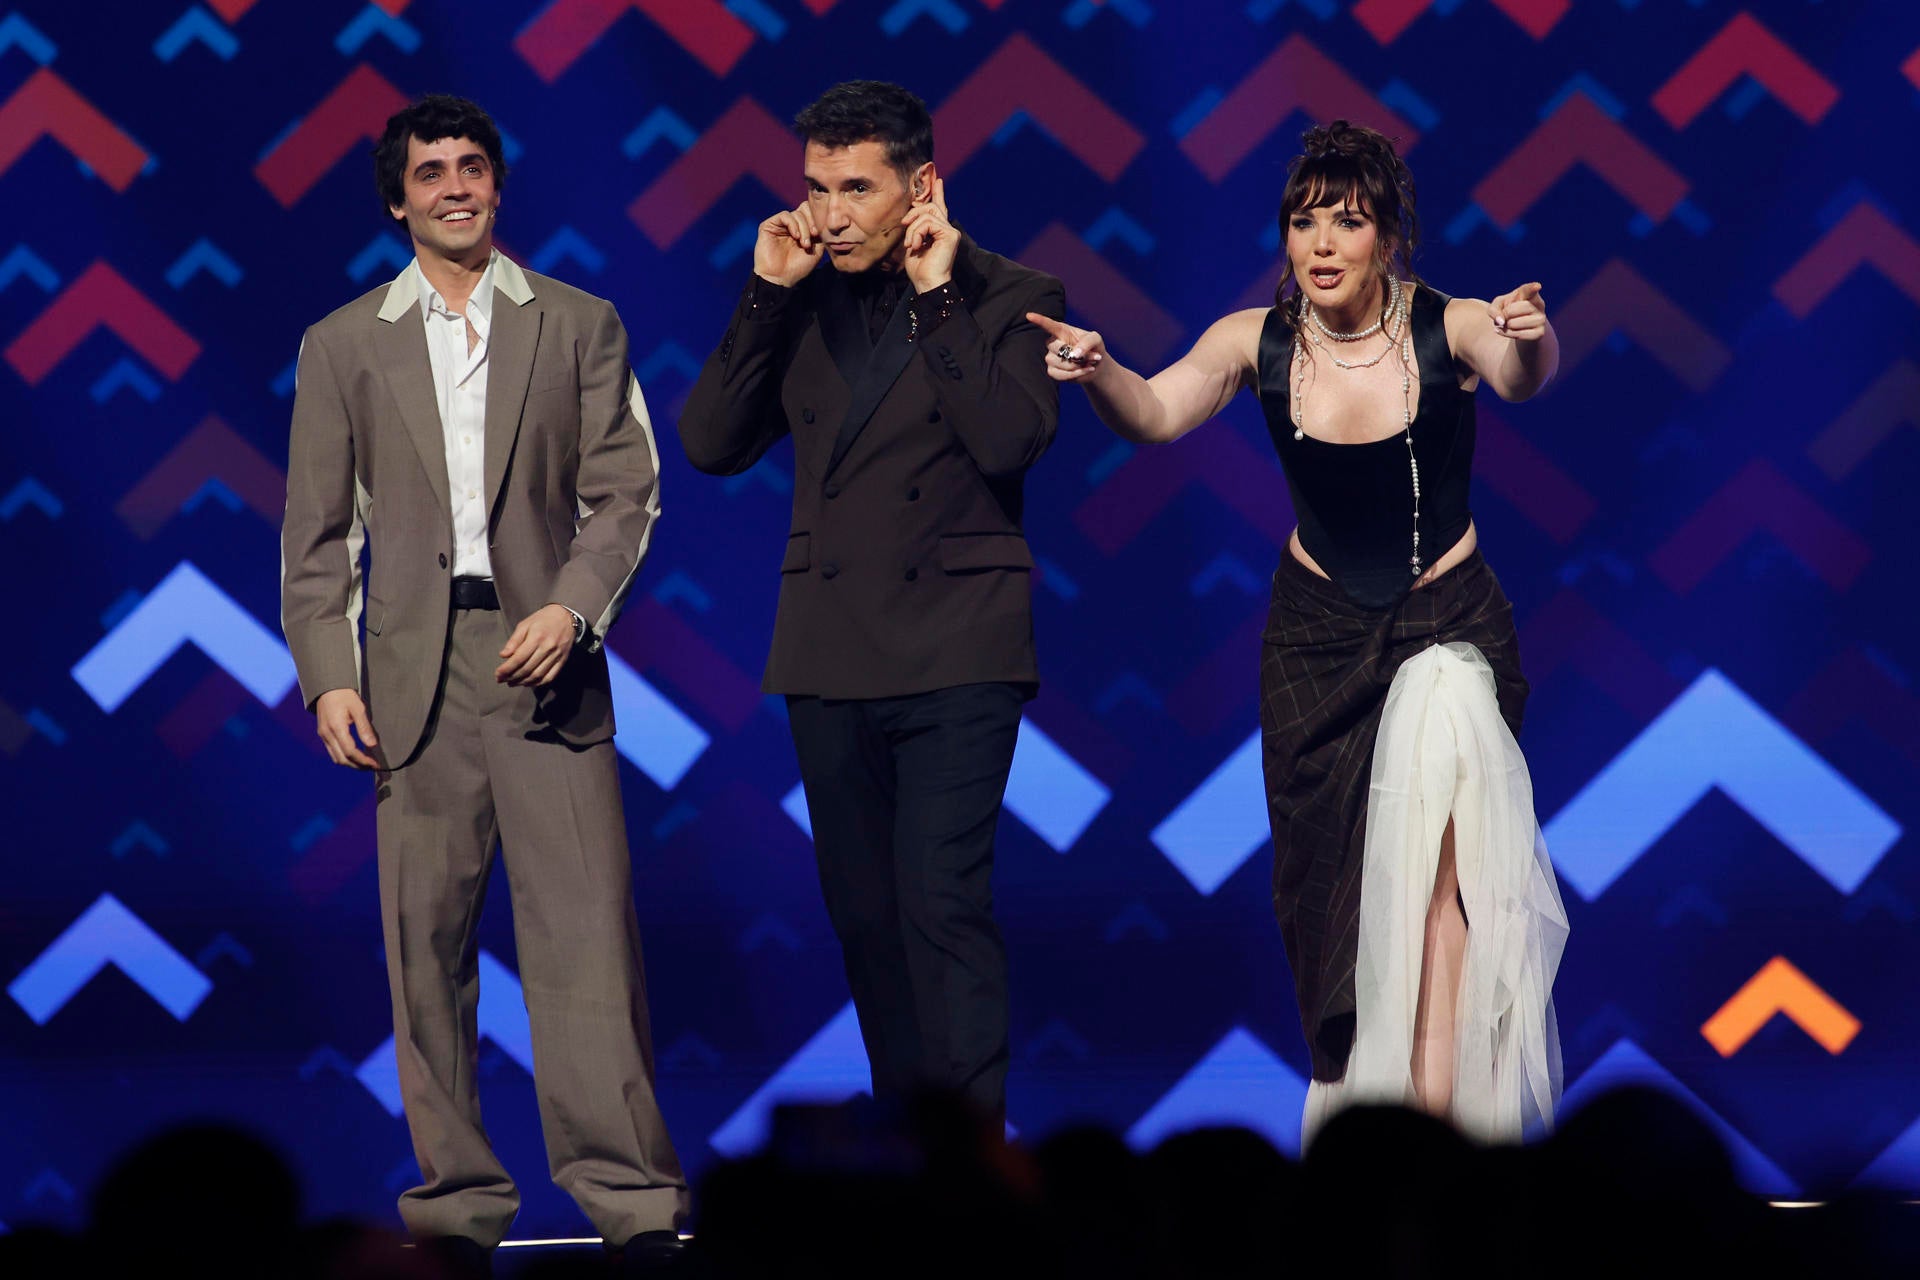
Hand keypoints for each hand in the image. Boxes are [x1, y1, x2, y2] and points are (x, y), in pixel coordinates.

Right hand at [315, 688, 379, 769]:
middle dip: (358, 766)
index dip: (364, 760)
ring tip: (366, 764)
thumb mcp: (358, 709)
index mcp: (336, 727)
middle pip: (342, 759)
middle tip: (373, 766)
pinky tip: (356, 756)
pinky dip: (344, 757)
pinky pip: (333, 752)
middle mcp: (327, 734)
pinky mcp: (323, 734)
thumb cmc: (344, 695)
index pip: (350, 751)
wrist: (327, 687)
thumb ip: (364, 728)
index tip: (376, 764)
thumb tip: (372, 745)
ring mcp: (323, 735)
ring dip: (351, 764)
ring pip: (336, 758)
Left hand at [496, 604, 576, 686]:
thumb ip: (514, 640)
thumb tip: (503, 655)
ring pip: (537, 675)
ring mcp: (556, 656)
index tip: (498, 674)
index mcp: (536, 637)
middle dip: (512, 677)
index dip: (506, 669)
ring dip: (523, 682)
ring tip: (512, 683)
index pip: (519, 658)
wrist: (566, 617)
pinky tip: (528, 683)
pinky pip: (549, 677)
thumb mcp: (525, 624)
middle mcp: (547, 648)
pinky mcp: (562, 661)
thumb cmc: (543, 619)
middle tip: (502, 680)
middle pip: (527, 669)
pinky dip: (537, 683)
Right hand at [754, 203, 824, 287]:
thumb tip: (824, 219)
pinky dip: (793, 224)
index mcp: (803, 229)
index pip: (812, 212)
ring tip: (804, 244)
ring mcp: (780, 225)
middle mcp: (792, 225)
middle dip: (812, 221)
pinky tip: (796, 236)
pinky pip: (784, 215)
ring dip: (804, 228)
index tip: (820, 235)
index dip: (818, 219)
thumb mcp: (817, 250)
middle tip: (814, 236)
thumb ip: (820, 233)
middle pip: (805, 208)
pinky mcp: (769, 225)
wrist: (780, 279)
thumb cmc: (798, 268)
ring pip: (797, 213)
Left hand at [901, 178, 957, 293]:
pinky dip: (917, 232)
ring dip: (913, 228)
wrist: (927, 283)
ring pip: (927, 214)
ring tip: (910, 244)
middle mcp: (948, 229)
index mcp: (940, 231)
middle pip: (930, 207)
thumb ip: (915, 227)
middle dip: (913, 214)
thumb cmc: (920, 269)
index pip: (939, 208)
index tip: (938, 180)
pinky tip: (916, 245)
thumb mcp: (913, 242)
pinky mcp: (950, 234)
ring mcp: (951, 231)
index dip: (938, 193)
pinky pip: (928, 222)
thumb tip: (911, 215)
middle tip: (904, 226)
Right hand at [1026, 311, 1106, 382]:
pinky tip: (1085, 370)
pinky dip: (1075, 374)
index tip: (1029, 315)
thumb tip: (1074, 355)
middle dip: (1076, 355)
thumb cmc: (1094, 347)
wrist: (1096, 365)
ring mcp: (1051, 357)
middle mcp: (1053, 343)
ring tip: (1090, 364)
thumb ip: (1087, 342)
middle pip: (1056, 347)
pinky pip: (1060, 375)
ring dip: (1077, 366)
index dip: (1039, 320)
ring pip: (1059, 363)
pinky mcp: (1053, 371)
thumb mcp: (1096, 339)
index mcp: (1061, 330)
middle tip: (1093, 356)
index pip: (1048, 324)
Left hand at [1489, 282, 1546, 339]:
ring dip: (1506, 325)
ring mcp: (1541, 319)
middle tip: (1507, 315)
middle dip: (1504, 315)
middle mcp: (1539, 305)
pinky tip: (1511, 331)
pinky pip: (1518, 335)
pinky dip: (1509, 334)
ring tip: (1510, 323)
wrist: (1521, 327)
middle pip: (1511, 310)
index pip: (1529, 289)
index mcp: (1529, 293)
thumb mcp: (1498, 305)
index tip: (1536, 286)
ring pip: (1513, 324)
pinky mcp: (1540, 333)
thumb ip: (1493, 309)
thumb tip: (1501, 322)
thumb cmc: (1508, 311)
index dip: (1532, 288)